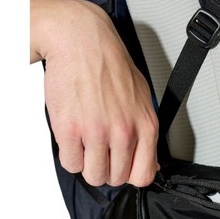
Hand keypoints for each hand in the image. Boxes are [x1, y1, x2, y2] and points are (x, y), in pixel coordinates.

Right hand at [30, 0, 158, 186]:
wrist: (81, 40)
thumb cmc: (110, 64)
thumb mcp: (142, 98)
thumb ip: (145, 133)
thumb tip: (149, 162)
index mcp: (145, 125)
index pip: (143, 175)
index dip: (129, 174)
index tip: (121, 166)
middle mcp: (123, 131)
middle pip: (115, 178)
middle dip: (105, 167)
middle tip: (98, 149)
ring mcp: (96, 132)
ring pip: (92, 175)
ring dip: (87, 164)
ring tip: (85, 142)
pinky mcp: (69, 129)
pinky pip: (70, 164)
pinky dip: (69, 155)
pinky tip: (73, 137)